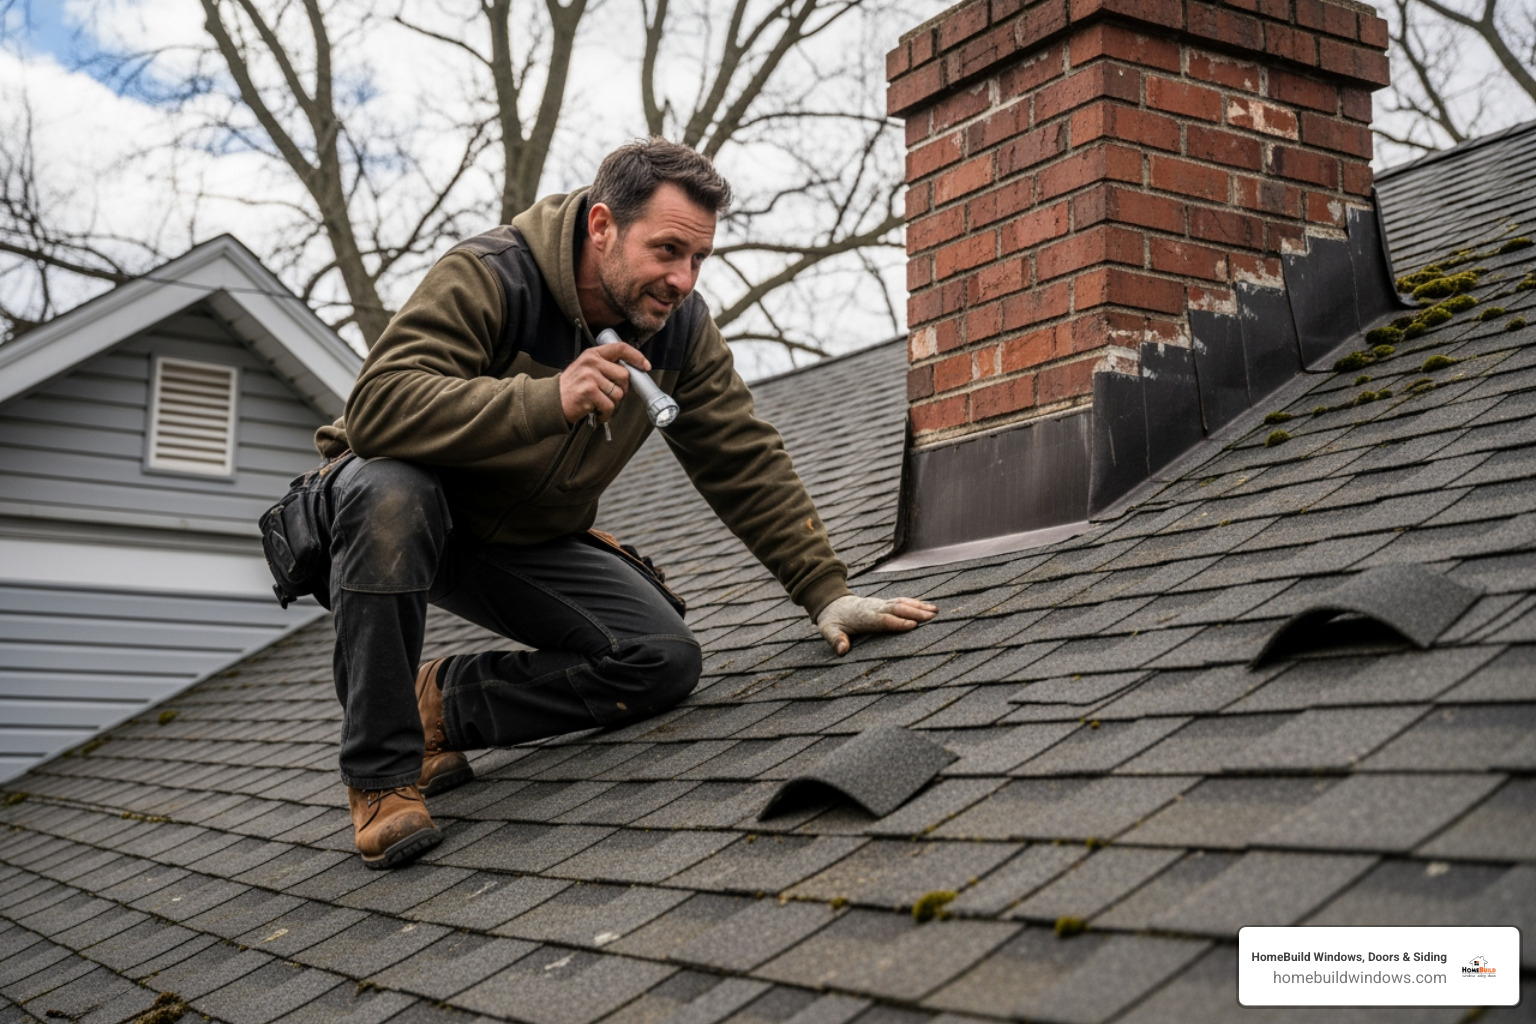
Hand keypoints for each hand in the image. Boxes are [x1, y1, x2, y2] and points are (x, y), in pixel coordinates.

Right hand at [560, 339, 650, 424]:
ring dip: (612, 404)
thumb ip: (606, 366)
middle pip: (624, 376)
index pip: (620, 348)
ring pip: (618, 393)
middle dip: (621, 389)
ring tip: (599, 404)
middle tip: (609, 395)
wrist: (551, 401)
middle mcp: (591, 362)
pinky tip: (596, 412)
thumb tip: (632, 371)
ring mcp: (590, 376)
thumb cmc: (572, 387)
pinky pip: (609, 405)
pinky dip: (605, 413)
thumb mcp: (587, 368)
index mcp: (593, 354)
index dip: (636, 357)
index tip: (645, 366)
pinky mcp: (589, 391)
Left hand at [817, 594, 937, 655]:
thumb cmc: (832, 620)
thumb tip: (842, 650)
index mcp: (863, 617)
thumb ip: (835, 639)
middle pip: (897, 609)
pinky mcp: (885, 603)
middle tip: (932, 617)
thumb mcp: (828, 630)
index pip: (883, 620)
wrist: (833, 602)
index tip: (913, 625)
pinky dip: (916, 603)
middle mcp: (875, 608)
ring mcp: (881, 604)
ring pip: (902, 603)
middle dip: (915, 612)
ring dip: (919, 606)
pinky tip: (929, 607)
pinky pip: (902, 602)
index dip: (897, 622)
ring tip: (936, 611)